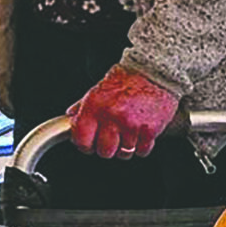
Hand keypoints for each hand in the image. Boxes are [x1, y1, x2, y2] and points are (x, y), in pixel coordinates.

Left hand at [67, 67, 181, 159]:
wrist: (154, 73)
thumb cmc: (127, 79)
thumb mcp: (99, 89)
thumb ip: (83, 106)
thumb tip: (70, 118)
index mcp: (95, 106)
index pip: (82, 139)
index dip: (85, 146)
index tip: (89, 145)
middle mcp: (112, 116)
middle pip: (104, 151)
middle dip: (107, 148)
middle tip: (111, 140)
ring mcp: (131, 125)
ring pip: (124, 153)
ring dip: (126, 148)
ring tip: (128, 134)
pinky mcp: (149, 130)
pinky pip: (142, 151)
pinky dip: (141, 147)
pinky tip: (140, 134)